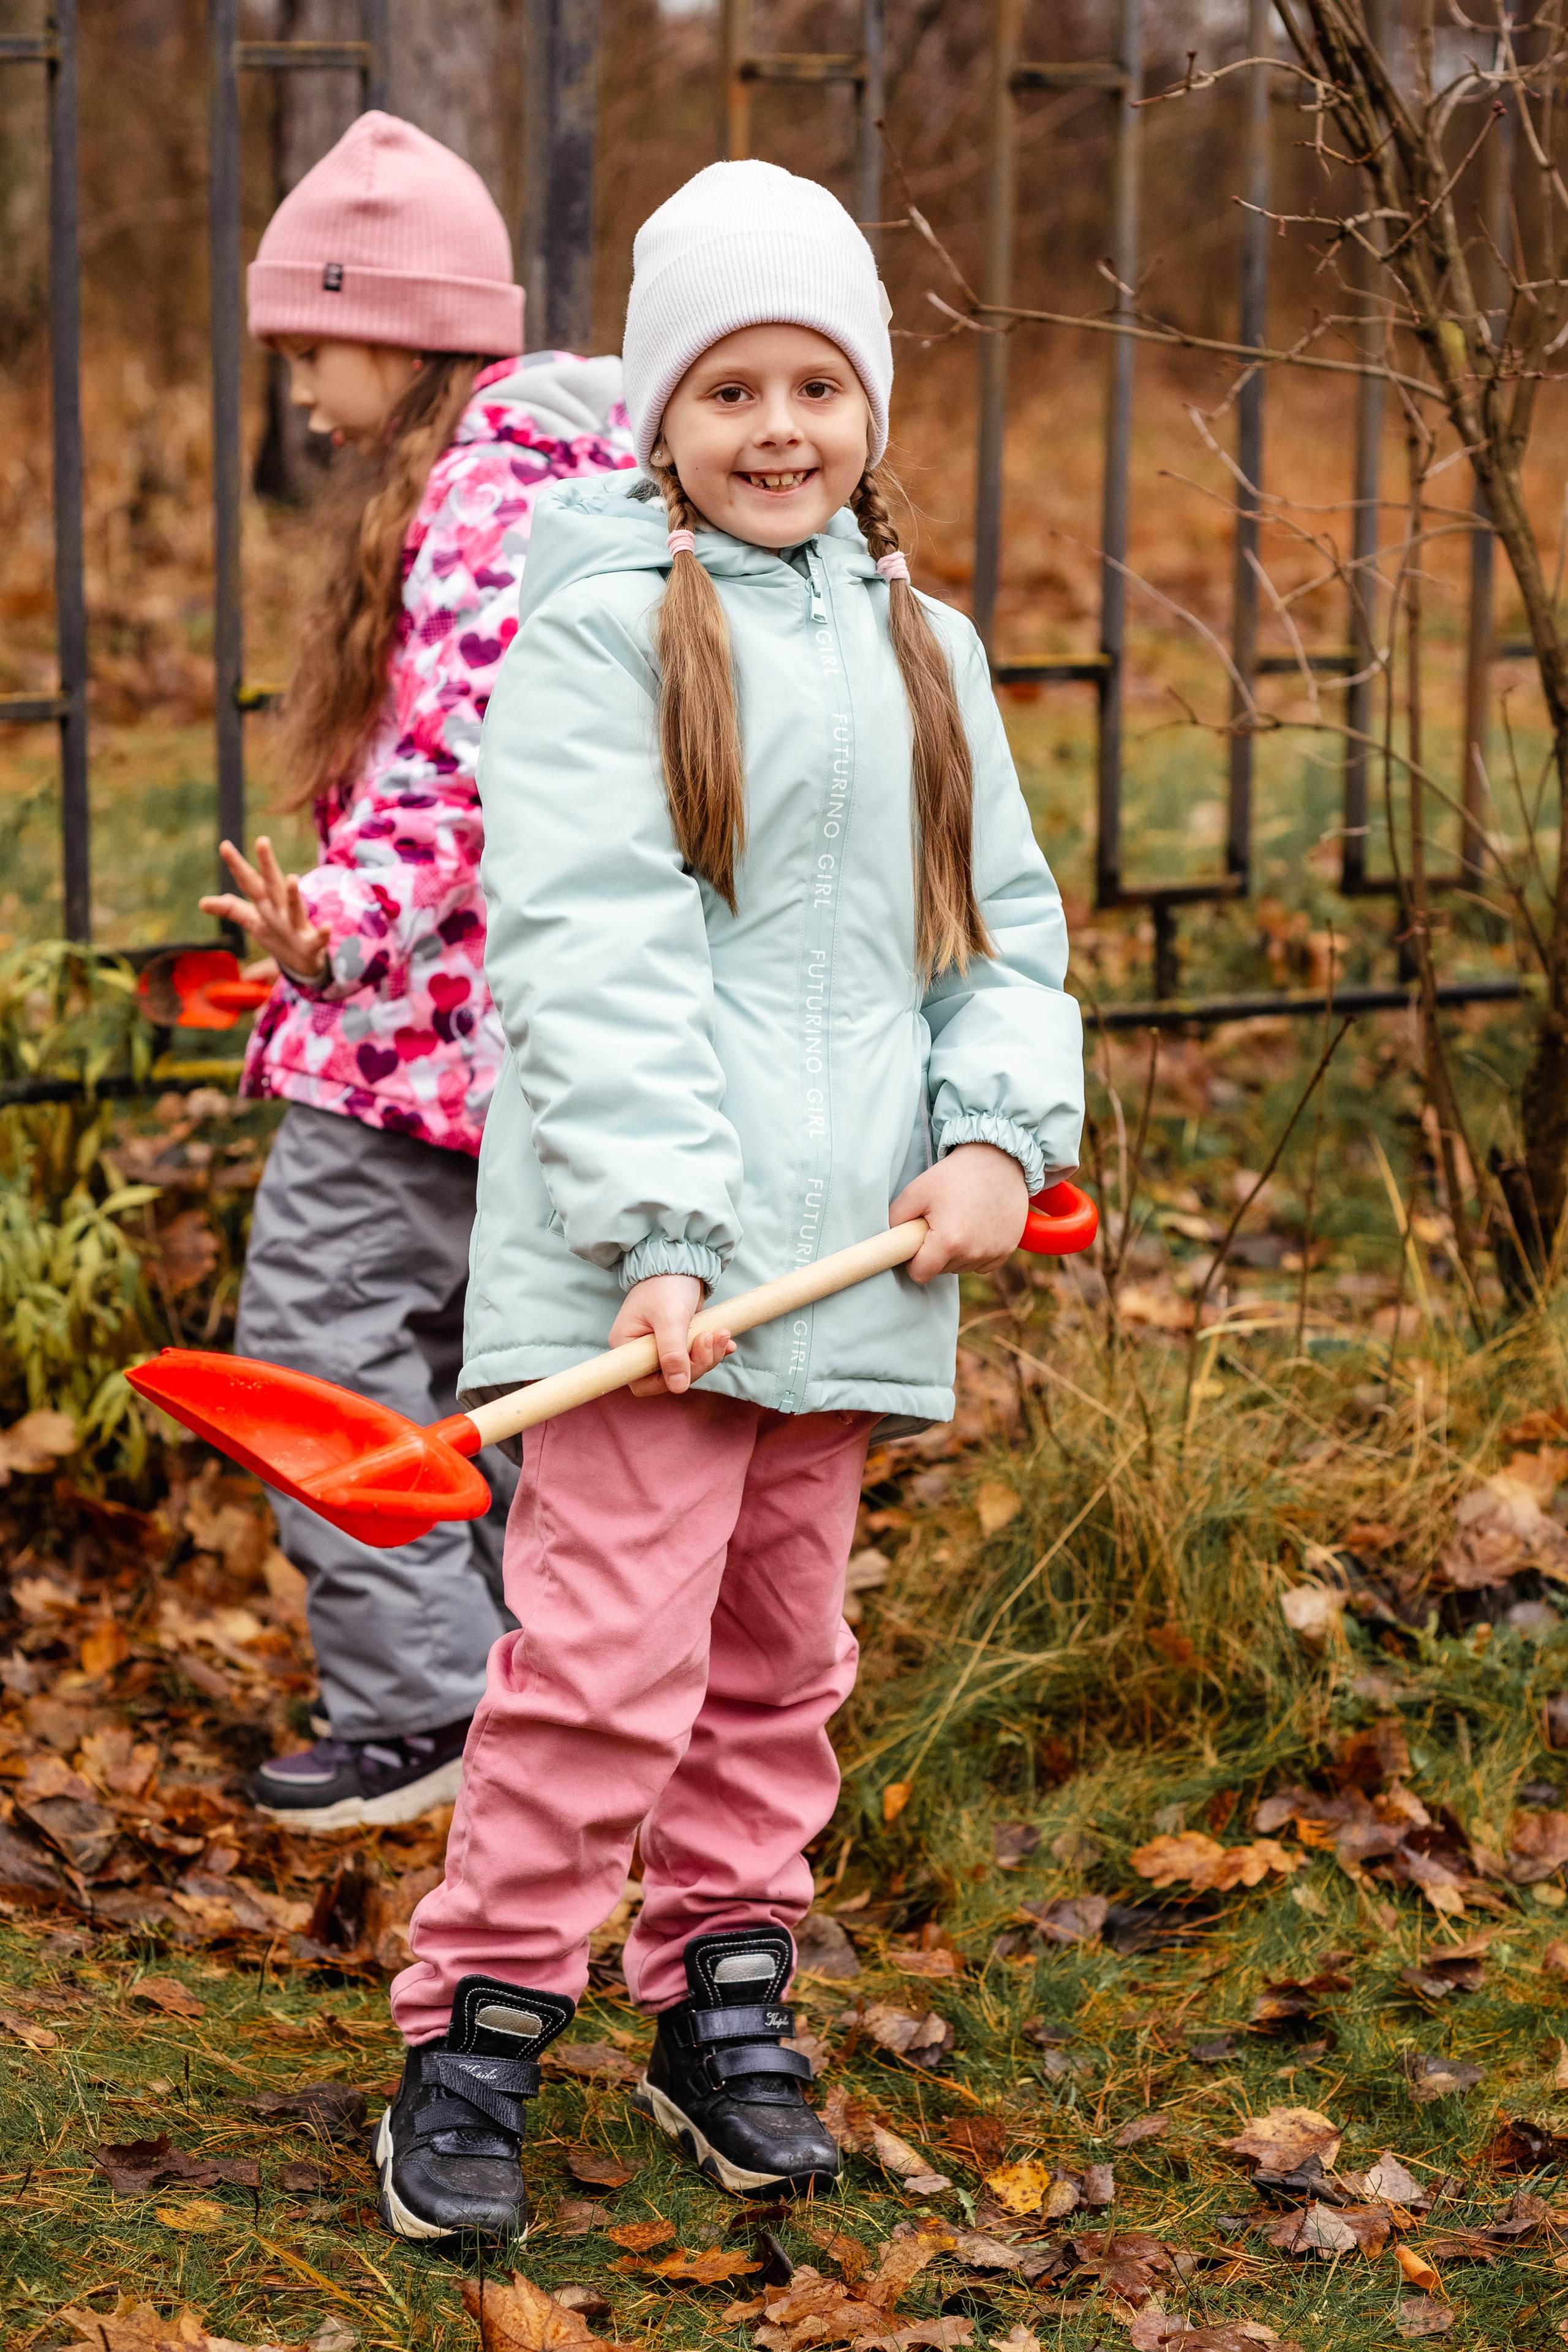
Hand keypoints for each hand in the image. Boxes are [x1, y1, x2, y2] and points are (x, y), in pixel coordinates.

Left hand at [200, 838, 330, 981]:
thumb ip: (231, 909)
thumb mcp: (253, 921)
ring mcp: (297, 926)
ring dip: (294, 894)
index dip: (236, 865)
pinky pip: (318, 938)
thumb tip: (201, 903)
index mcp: (265, 904)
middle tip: (262, 841)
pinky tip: (327, 927)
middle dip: (267, 865)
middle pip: (272, 885)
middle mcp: (280, 910)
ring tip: (292, 878)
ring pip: (295, 908)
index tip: (224, 845)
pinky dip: (323, 933)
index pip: (248, 882)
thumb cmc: (278, 935)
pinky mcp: (311, 943)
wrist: (304, 962)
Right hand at [609, 1274, 735, 1396]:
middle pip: (670, 1377)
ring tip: (721, 1333)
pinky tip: (725, 1340)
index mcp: (627, 1346)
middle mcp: (640, 1350)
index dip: (669, 1380)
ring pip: (687, 1368)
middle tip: (711, 1338)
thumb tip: (678, 1387)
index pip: (643, 1383)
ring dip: (709, 1354)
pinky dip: (713, 1350)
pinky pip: (696, 1356)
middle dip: (697, 1362)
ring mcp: (660, 1346)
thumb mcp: (670, 1318)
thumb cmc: (666, 1285)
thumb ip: (672, 1353)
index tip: (689, 1361)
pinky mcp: (679, 1340)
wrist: (681, 1260)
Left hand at [889, 1142, 1028, 1282]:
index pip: (920, 1274)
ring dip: (956, 1252)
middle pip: (941, 1271)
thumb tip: (887, 1242)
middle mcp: (974, 1253)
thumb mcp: (916, 1191)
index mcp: (949, 1241)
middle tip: (940, 1221)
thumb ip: (895, 1220)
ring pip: (961, 1267)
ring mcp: (993, 1253)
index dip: (912, 1261)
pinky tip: (976, 1227)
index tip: (915, 1243)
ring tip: (959, 1220)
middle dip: (935, 1253)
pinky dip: (976, 1251)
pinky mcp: (1007, 1250)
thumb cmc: (954, 1174)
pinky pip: (982, 1264)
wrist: (997, 1160)